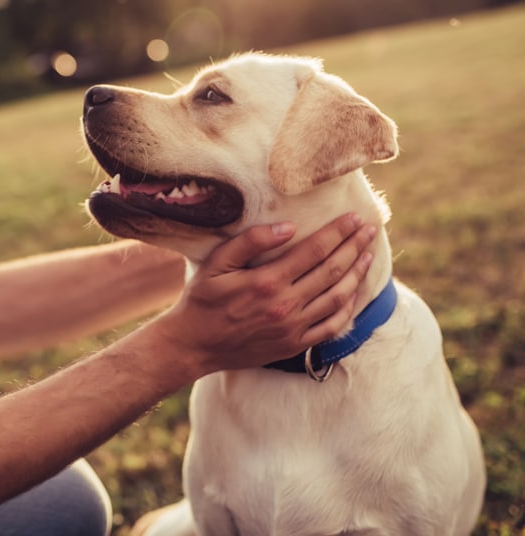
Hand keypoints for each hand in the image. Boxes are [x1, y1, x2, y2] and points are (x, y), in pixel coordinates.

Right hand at [159, 213, 375, 374]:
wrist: (193, 345)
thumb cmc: (202, 300)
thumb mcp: (216, 264)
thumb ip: (250, 242)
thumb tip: (288, 227)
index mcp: (267, 281)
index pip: (314, 251)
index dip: (338, 233)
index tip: (355, 218)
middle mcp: (285, 305)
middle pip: (332, 271)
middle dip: (354, 247)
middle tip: (370, 230)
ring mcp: (293, 328)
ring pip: (337, 297)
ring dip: (357, 274)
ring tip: (368, 255)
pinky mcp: (294, 345)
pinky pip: (331, 326)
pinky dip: (348, 308)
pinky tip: (354, 292)